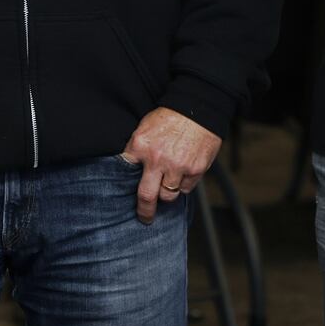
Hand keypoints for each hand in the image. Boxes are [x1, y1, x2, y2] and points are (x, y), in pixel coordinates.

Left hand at [121, 107, 220, 223]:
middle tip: (145, 218)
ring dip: (167, 194)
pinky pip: (186, 189)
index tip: (125, 194)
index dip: (125, 184)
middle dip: (144, 212)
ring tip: (168, 185)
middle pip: (146, 196)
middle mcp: (157, 159)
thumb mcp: (145, 126)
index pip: (126, 173)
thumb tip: (131, 169)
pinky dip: (183, 185)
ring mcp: (177, 166)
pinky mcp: (195, 170)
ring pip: (168, 196)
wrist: (198, 107)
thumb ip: (138, 148)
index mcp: (140, 145)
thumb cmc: (171, 116)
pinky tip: (183, 173)